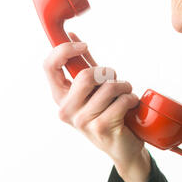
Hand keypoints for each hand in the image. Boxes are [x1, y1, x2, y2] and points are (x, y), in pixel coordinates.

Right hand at [43, 32, 148, 174]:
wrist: (122, 146)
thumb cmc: (107, 112)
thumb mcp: (93, 87)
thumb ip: (83, 63)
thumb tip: (71, 35)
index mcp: (60, 96)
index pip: (49, 66)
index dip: (65, 50)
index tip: (84, 45)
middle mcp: (66, 110)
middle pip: (85, 75)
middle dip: (109, 73)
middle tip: (116, 81)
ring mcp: (82, 121)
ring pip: (108, 87)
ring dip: (124, 86)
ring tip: (127, 94)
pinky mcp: (101, 128)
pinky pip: (121, 101)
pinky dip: (131, 98)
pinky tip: (131, 106)